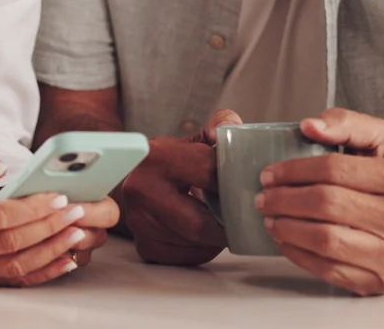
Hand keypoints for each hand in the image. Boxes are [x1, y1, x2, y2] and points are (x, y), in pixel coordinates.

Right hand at [0, 147, 116, 285]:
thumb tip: (0, 167)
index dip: (32, 208)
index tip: (59, 197)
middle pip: (13, 242)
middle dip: (50, 227)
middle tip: (76, 212)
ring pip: (19, 264)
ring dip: (53, 250)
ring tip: (77, 233)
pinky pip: (17, 279)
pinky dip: (45, 272)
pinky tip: (66, 259)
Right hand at [116, 109, 241, 265]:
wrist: (138, 182)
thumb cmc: (175, 161)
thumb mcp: (195, 139)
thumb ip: (220, 126)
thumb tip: (232, 131)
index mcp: (156, 156)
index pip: (208, 173)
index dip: (232, 181)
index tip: (245, 185)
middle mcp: (139, 190)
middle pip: (200, 223)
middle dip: (227, 223)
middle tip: (244, 218)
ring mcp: (139, 222)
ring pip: (196, 243)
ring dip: (217, 238)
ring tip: (224, 222)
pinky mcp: (145, 246)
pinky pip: (187, 257)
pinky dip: (204, 249)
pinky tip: (205, 234)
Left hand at [256, 108, 383, 295]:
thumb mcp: (378, 144)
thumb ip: (346, 124)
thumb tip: (310, 126)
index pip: (334, 170)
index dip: (294, 171)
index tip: (270, 173)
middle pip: (327, 205)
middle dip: (285, 200)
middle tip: (263, 198)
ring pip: (325, 240)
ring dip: (287, 228)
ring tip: (270, 219)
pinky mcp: (378, 281)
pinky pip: (327, 269)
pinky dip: (297, 254)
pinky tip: (285, 241)